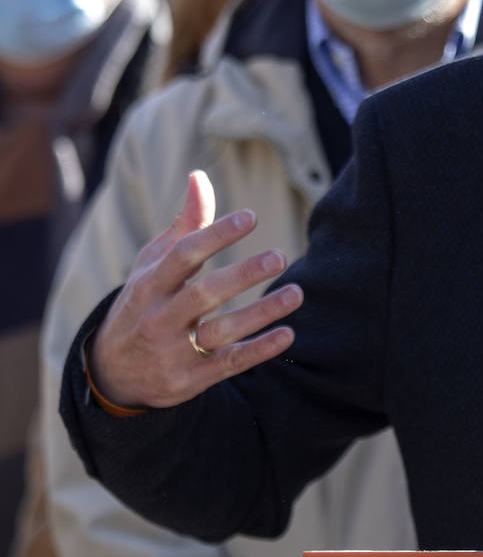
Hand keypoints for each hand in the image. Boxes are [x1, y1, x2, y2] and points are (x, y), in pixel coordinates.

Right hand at [88, 171, 302, 409]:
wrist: (111, 373)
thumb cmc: (143, 303)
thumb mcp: (152, 265)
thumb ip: (184, 225)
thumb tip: (199, 177)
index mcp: (149, 284)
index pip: (182, 255)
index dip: (215, 235)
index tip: (250, 217)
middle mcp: (159, 318)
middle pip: (203, 294)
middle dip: (242, 275)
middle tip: (280, 256)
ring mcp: (174, 352)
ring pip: (221, 332)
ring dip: (261, 313)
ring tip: (297, 292)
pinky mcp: (191, 379)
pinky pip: (230, 364)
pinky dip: (260, 350)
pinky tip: (288, 333)